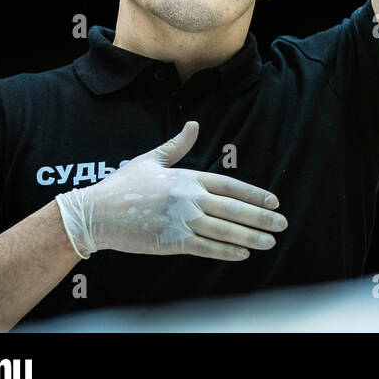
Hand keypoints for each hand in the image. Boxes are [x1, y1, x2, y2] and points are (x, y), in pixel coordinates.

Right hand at [54, 121, 286, 260]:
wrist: (96, 213)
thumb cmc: (122, 186)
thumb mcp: (151, 160)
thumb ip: (176, 146)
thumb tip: (194, 125)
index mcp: (188, 178)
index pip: (231, 186)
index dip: (254, 195)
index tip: (273, 201)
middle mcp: (190, 199)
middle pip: (234, 209)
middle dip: (261, 218)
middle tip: (282, 224)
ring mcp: (182, 221)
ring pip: (225, 231)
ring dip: (250, 237)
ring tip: (270, 242)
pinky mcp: (172, 241)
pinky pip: (206, 248)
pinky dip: (226, 251)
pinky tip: (243, 254)